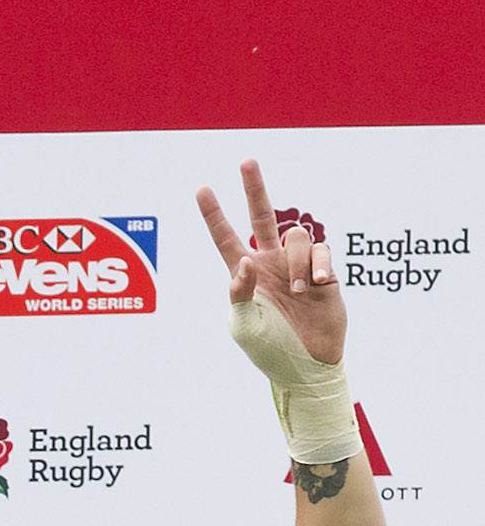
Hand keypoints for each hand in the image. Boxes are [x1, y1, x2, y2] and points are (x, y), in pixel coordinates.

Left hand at [198, 158, 344, 369]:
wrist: (307, 364)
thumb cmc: (270, 349)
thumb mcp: (243, 325)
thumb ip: (238, 293)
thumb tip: (245, 260)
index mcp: (243, 275)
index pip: (225, 238)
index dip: (213, 215)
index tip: (201, 189)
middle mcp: (268, 263)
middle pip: (262, 216)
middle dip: (254, 188)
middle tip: (246, 161)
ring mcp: (296, 264)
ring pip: (296, 236)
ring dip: (296, 263)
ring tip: (298, 292)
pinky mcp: (324, 270)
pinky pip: (320, 250)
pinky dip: (317, 266)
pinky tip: (316, 285)